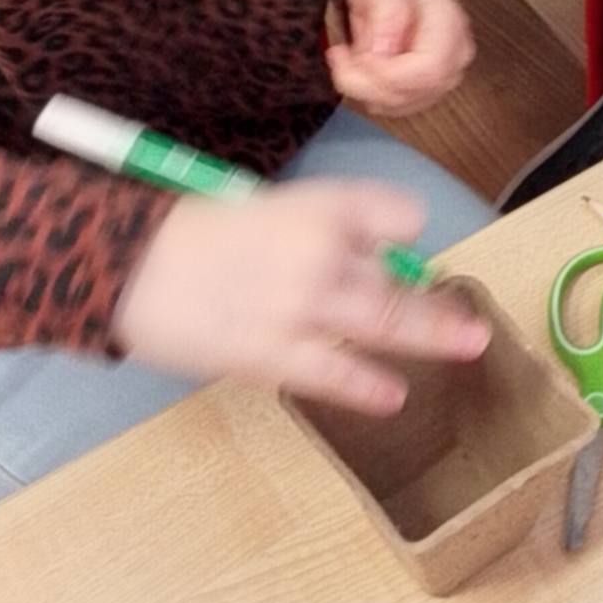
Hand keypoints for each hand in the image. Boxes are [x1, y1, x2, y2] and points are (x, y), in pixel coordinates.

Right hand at [113, 180, 489, 412]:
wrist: (126, 264)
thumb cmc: (195, 232)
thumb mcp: (267, 209)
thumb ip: (319, 233)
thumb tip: (368, 262)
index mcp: (317, 206)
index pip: (393, 213)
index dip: (403, 230)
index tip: (409, 244)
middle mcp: (320, 252)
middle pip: (397, 280)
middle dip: (438, 306)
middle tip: (475, 329)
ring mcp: (300, 307)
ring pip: (380, 325)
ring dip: (427, 339)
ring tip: (464, 349)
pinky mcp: (271, 354)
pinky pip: (332, 375)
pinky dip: (366, 387)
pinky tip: (392, 396)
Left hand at [326, 0, 474, 116]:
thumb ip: (387, 12)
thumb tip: (383, 53)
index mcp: (450, 24)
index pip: (430, 69)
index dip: (388, 75)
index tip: (355, 57)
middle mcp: (455, 55)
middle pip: (415, 92)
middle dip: (368, 83)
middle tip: (339, 56)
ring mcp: (443, 75)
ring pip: (402, 104)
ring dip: (364, 88)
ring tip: (346, 56)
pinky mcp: (425, 89)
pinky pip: (395, 106)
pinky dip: (369, 93)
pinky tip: (359, 69)